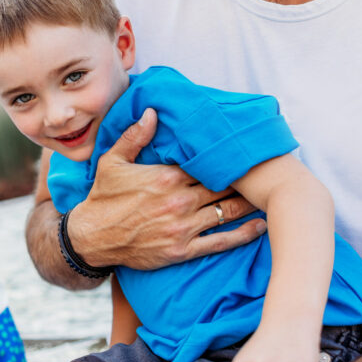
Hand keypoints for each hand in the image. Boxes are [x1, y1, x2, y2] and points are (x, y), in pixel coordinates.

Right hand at [69, 109, 262, 269]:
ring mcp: (183, 228)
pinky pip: (222, 241)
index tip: (244, 152)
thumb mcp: (112, 161)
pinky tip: (260, 227)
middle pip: (224, 187)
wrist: (91, 238)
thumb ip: (136, 136)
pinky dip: (244, 234)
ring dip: (250, 203)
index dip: (228, 159)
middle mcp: (179, 202)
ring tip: (269, 196)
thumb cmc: (102, 198)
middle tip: (266, 173)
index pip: (208, 164)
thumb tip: (153, 112)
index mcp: (167, 177)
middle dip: (245, 180)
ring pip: (228, 212)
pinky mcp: (183, 250)